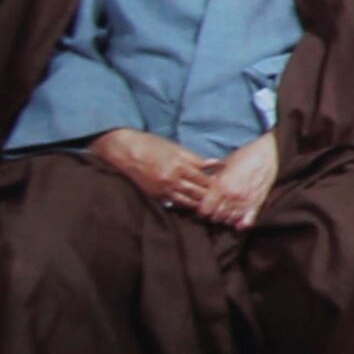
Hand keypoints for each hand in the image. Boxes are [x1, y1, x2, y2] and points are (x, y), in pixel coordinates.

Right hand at [91, 127, 215, 208]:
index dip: (218, 184)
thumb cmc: (153, 146)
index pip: (206, 179)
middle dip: (212, 197)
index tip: (228, 187)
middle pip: (199, 193)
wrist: (125, 151)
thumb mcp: (177, 148)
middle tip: (225, 201)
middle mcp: (172, 179)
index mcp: (181, 165)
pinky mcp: (155, 196)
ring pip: (188, 202)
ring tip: (213, 207)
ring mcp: (163, 189)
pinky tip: (194, 207)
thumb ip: (196, 159)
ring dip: (201, 205)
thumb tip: (217, 164)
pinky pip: (174, 205)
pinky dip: (185, 206)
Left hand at [179, 134, 279, 229]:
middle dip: (212, 214)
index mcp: (221, 186)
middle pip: (216, 217)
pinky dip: (240, 224)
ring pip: (230, 221)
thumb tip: (202, 185)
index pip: (205, 210)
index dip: (201, 210)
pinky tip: (237, 221)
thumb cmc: (244, 156)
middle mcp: (233, 197)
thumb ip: (212, 178)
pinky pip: (246, 221)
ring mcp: (246, 202)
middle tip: (213, 209)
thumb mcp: (223, 165)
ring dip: (225, 218)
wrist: (267, 152)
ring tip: (225, 212)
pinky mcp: (258, 203)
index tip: (202, 207)